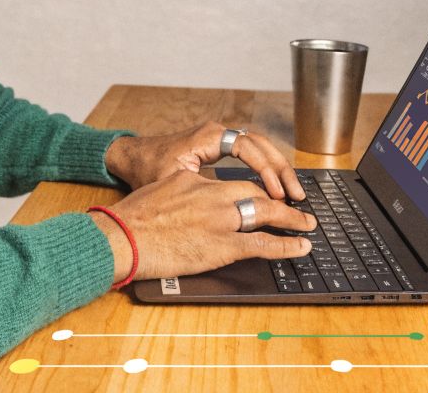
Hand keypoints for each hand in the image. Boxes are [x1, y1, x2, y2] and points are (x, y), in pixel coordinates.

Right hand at [89, 169, 317, 281]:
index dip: (257, 189)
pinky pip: (262, 243)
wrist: (120, 237)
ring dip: (290, 219)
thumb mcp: (159, 192)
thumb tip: (189, 201)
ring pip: (265, 212)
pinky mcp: (221, 245)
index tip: (267, 195)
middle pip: (256, 193)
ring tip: (307, 224)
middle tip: (297, 207)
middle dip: (280, 201)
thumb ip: (181, 192)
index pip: (236, 182)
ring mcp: (219, 218)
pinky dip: (286, 245)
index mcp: (196, 180)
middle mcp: (212, 194)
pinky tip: (300, 247)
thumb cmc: (132, 220)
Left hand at [105, 121, 306, 200]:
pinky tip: (275, 189)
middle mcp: (218, 132)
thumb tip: (227, 205)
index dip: (265, 170)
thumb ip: (199, 188)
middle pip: (262, 145)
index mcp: (209, 136)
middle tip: (297, 196)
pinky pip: (251, 155)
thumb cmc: (147, 168)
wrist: (131, 157)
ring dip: (277, 170)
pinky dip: (265, 170)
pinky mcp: (219, 148)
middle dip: (281, 170)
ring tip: (293, 195)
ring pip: (260, 148)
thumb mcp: (172, 180)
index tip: (275, 193)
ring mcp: (220, 138)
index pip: (249, 147)